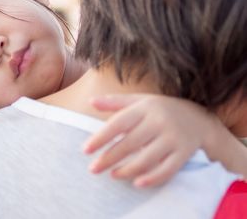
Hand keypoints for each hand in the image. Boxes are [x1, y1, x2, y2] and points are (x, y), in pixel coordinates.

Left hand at [82, 94, 214, 187]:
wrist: (199, 118)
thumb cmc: (160, 109)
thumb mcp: (139, 101)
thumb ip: (115, 102)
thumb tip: (91, 101)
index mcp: (145, 108)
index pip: (118, 124)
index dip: (101, 137)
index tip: (85, 150)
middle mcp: (159, 122)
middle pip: (130, 143)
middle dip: (109, 158)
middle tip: (93, 169)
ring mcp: (173, 138)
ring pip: (147, 159)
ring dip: (127, 170)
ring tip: (112, 175)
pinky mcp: (184, 153)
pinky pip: (168, 170)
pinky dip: (153, 178)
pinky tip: (137, 183)